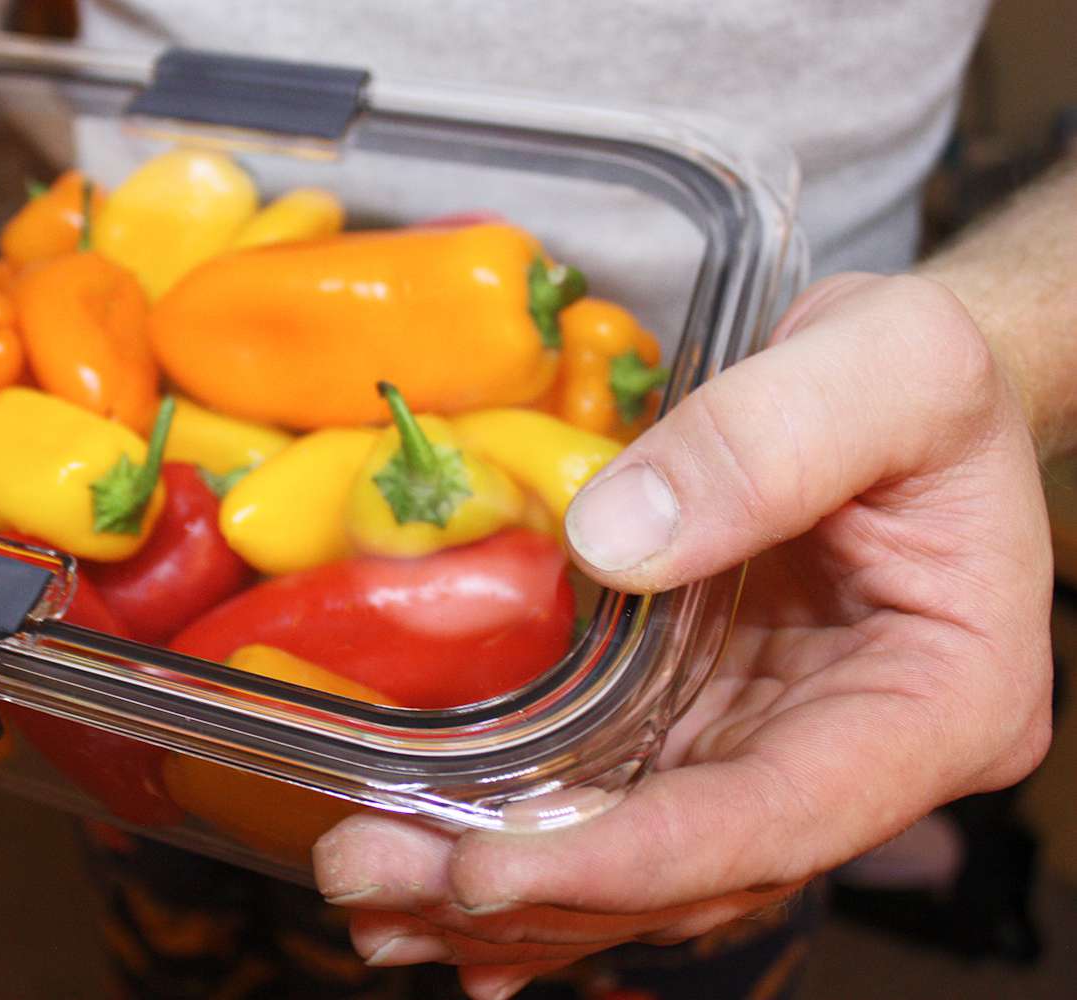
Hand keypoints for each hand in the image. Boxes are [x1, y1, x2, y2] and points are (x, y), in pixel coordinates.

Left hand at [311, 273, 1053, 998]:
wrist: (899, 386)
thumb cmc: (921, 376)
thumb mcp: (888, 363)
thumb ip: (765, 444)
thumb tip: (609, 544)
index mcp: (939, 700)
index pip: (776, 819)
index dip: (628, 859)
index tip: (486, 866)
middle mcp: (853, 757)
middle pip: (688, 868)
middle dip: (530, 888)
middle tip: (372, 878)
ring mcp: (771, 747)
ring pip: (639, 856)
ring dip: (505, 888)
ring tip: (372, 889)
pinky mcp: (703, 719)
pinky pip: (616, 804)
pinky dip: (528, 845)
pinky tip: (434, 887)